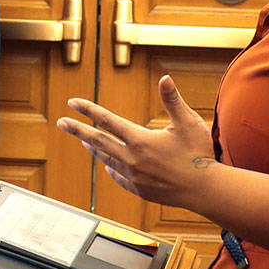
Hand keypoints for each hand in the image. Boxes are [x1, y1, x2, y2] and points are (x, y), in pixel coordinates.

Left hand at [56, 75, 214, 207]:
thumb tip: (164, 78)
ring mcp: (134, 176)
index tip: (72, 103)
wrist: (206, 191)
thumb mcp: (187, 122)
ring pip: (107, 159)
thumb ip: (172, 100)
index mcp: (140, 140)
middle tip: (62, 123)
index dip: (88, 110)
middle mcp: (132, 159)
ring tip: (85, 139)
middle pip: (98, 141)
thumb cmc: (199, 154)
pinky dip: (111, 169)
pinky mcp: (140, 190)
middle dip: (78, 130)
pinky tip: (108, 166)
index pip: (107, 121)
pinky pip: (119, 177)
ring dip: (94, 148)